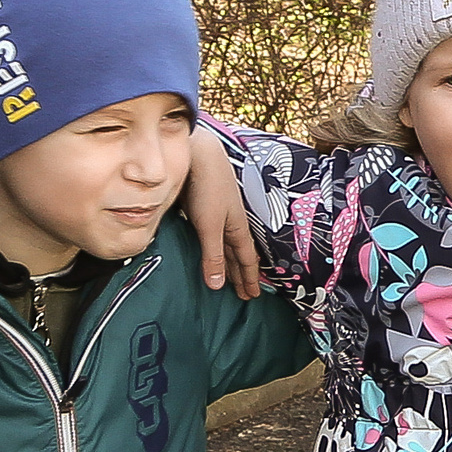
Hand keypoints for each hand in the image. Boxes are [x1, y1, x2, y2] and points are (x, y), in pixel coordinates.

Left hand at [185, 126, 261, 297]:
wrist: (198, 154)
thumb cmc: (207, 188)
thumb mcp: (210, 226)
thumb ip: (213, 255)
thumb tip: (218, 286)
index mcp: (237, 229)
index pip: (247, 261)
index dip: (249, 279)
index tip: (252, 296)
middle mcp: (231, 224)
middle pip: (239, 255)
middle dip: (242, 275)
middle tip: (245, 294)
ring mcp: (219, 215)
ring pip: (228, 246)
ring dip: (230, 263)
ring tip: (231, 277)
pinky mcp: (204, 208)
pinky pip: (215, 237)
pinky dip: (217, 249)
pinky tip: (211, 249)